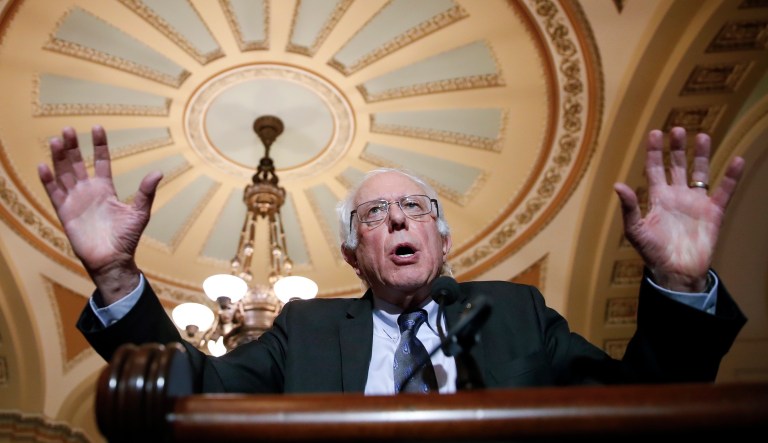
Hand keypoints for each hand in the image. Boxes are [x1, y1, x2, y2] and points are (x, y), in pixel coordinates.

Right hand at [37, 125, 162, 303]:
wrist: (112, 260)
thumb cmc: (127, 238)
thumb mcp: (139, 212)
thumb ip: (146, 192)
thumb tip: (158, 172)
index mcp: (106, 189)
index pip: (101, 161)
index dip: (99, 145)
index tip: (98, 128)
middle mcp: (88, 191)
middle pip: (77, 163)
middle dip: (73, 146)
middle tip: (68, 129)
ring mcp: (75, 200)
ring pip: (64, 174)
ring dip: (59, 158)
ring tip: (56, 140)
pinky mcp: (64, 212)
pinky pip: (54, 193)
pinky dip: (48, 180)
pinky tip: (44, 165)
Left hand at [613, 127, 744, 291]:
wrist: (676, 272)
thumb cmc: (652, 253)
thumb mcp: (635, 230)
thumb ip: (629, 208)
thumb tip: (618, 185)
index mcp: (658, 198)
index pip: (655, 168)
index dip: (654, 152)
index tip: (655, 133)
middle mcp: (677, 196)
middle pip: (678, 165)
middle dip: (677, 148)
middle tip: (678, 130)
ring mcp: (696, 202)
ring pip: (700, 172)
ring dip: (701, 155)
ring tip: (702, 136)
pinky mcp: (714, 212)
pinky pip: (724, 190)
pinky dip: (731, 176)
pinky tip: (737, 160)